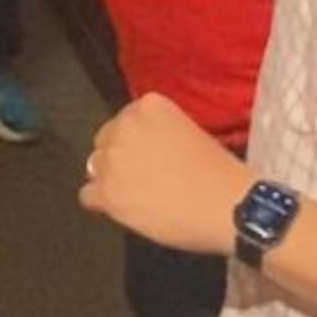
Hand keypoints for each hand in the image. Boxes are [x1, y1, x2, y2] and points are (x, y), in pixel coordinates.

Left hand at [77, 92, 253, 255]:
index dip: (137, 141)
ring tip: (137, 195)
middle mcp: (124, 126)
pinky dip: (103, 204)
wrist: (229, 205)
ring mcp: (112, 159)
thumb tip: (144, 150)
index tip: (152, 155)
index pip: (125, 121)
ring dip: (111, 179)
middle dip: (120, 157)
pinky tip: (125, 210)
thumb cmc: (220, 172)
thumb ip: (159, 132)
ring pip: (95, 167)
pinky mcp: (107, 192)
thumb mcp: (190, 132)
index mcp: (147, 106)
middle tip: (143, 177)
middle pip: (105, 142)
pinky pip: (87, 195)